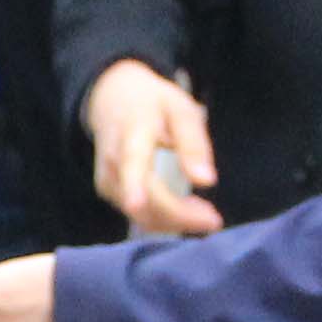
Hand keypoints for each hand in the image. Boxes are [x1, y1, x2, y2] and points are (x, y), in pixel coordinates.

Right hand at [83, 61, 220, 238]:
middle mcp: (114, 160)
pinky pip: (139, 215)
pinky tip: (186, 210)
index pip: (131, 161)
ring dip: (176, 221)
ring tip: (206, 213)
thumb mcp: (181, 110)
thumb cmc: (155, 105)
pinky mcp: (109, 192)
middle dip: (180, 216)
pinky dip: (165, 219)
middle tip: (214, 219)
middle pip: (144, 200)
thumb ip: (193, 144)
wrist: (113, 100)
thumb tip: (206, 181)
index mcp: (132, 132)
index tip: (136, 204)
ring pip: (142, 215)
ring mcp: (108, 179)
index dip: (133, 185)